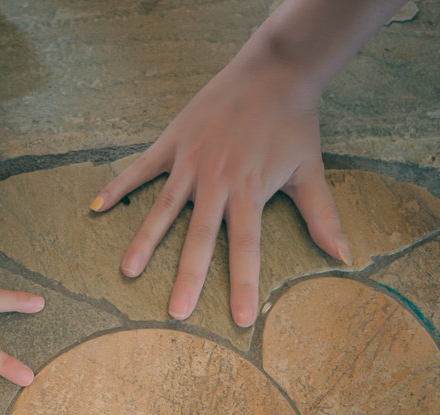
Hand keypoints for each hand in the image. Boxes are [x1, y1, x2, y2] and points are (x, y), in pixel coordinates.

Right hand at [91, 50, 347, 327]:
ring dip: (145, 241)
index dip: (245, 283)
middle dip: (189, 277)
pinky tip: (97, 207)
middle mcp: (217, 181)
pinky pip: (141, 168)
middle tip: (176, 313)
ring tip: (128, 271)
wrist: (275, 70)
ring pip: (164, 208)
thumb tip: (343, 256)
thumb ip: (322, 216)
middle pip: (200, 237)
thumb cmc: (294, 122)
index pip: (247, 246)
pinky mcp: (173, 141)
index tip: (242, 319)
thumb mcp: (311, 170)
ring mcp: (191, 161)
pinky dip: (118, 186)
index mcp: (251, 191)